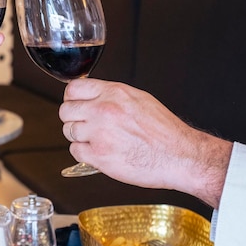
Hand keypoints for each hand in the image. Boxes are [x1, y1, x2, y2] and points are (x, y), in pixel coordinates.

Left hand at [59, 78, 230, 207]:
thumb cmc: (164, 131)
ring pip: (69, 131)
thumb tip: (90, 95)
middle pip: (65, 111)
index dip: (72, 98)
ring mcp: (99, 133)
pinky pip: (75, 151)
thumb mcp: (139, 99)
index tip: (75, 104)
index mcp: (114, 93)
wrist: (181, 157)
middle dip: (73, 118)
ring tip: (97, 140)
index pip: (73, 89)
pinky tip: (100, 152)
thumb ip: (111, 95)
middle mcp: (104, 110)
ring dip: (79, 136)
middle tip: (85, 125)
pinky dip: (84, 153)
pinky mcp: (99, 156)